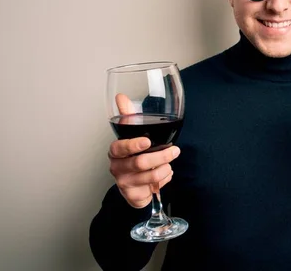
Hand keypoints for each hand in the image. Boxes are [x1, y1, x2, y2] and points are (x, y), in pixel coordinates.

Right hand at [108, 93, 180, 208]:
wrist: (135, 185)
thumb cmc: (134, 156)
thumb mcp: (132, 135)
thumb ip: (128, 116)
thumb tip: (120, 97)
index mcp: (116, 151)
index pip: (120, 147)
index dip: (133, 145)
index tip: (147, 142)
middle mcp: (117, 167)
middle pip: (140, 162)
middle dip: (161, 156)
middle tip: (175, 151)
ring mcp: (124, 182)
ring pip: (150, 175)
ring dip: (165, 168)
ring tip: (169, 163)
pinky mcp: (132, 194)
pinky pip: (154, 186)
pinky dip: (165, 178)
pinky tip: (165, 173)